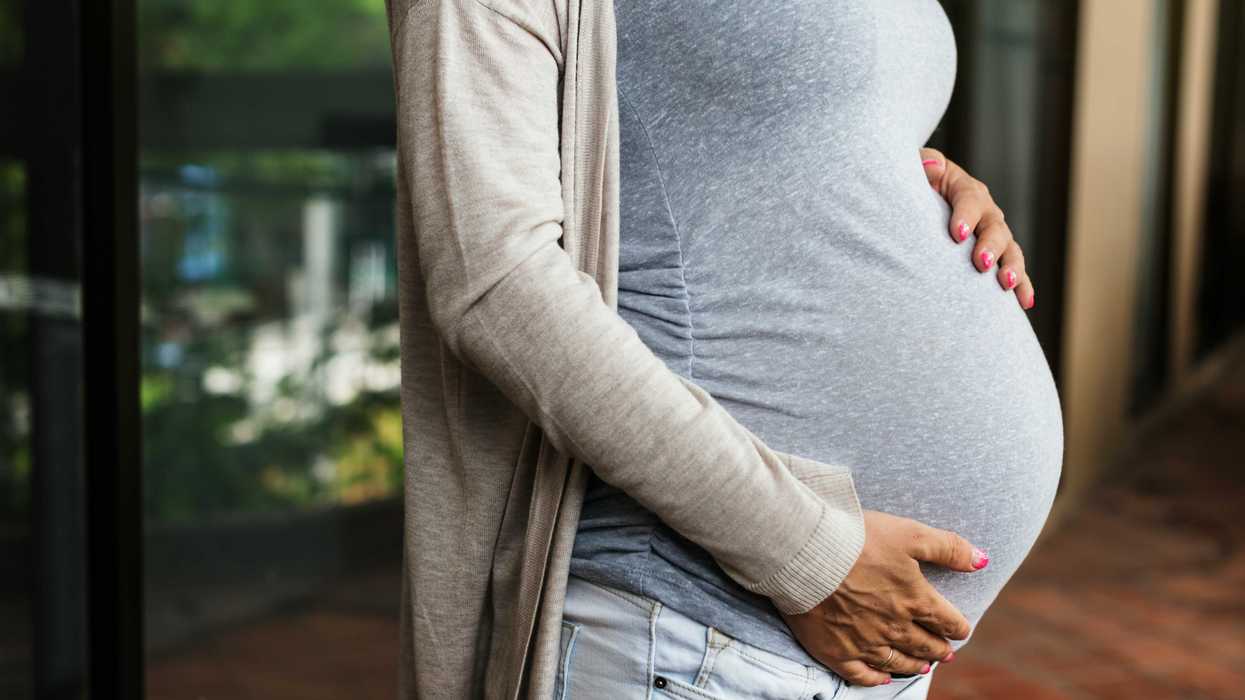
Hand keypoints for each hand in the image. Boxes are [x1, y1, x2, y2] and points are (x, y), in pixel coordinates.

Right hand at [778, 510, 988, 686]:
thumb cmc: (857, 537)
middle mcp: (894, 627)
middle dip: (939, 649)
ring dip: (913, 664)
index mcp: (915, 599)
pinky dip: (874, 679)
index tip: (961, 629)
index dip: (957, 626)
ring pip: (896, 661)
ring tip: (922, 667)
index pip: (946, 620)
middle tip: (946, 653)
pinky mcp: (835, 650)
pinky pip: (860, 674)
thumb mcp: (909, 533)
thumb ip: (948, 547)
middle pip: (924, 644)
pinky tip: (881, 679)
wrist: (806, 551)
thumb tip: (983, 561)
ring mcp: (864, 642)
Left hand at [919, 147, 1035, 310]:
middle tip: (981, 262)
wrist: (920, 203)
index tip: (957, 234)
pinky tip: (1025, 302)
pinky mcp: (996, 256)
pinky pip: (1013, 270)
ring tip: (1006, 283)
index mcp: (965, 189)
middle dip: (990, 245)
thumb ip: (923, 165)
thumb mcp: (914, 169)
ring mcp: (993, 235)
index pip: (969, 199)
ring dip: (1011, 266)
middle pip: (994, 227)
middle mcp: (985, 212)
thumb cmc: (914, 186)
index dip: (965, 216)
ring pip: (1009, 250)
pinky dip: (1022, 285)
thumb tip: (930, 167)